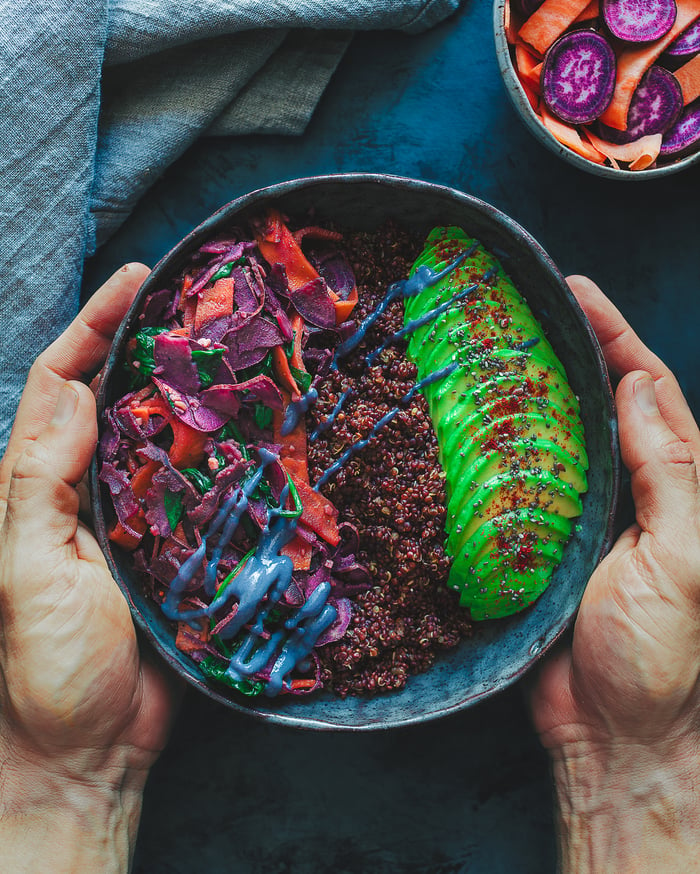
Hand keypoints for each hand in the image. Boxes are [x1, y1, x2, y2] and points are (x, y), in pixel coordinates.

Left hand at [0, 265, 179, 872]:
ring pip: (166, 438)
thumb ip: (40, 479)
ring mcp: (139, 520)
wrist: (87, 751)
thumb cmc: (43, 668)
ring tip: (235, 351)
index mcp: (39, 485)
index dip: (96, 326)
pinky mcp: (179, 551)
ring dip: (194, 394)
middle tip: (201, 301)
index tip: (140, 280)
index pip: (62, 384)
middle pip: (118, 398)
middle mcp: (89, 491)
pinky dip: (225, 456)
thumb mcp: (25, 570)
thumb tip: (68, 386)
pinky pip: (203, 490)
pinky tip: (256, 433)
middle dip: (150, 344)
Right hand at [531, 276, 699, 872]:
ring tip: (490, 355)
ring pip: (552, 442)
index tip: (576, 293)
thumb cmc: (661, 654)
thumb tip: (639, 385)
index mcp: (675, 486)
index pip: (648, 391)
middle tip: (522, 310)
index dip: (615, 337)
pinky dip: (495, 458)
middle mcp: (628, 493)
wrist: (615, 735)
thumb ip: (670, 471)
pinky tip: (468, 434)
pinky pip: (514, 490)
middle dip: (568, 352)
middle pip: (597, 405)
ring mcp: (579, 519)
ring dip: (527, 398)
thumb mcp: (683, 558)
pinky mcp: (536, 548)